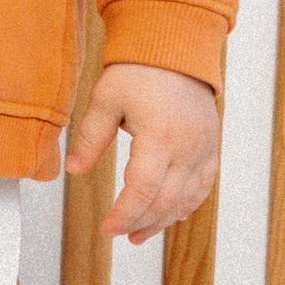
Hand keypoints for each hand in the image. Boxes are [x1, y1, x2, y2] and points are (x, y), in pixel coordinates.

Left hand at [65, 62, 220, 240]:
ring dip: (163, 220)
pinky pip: (203, 186)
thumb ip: (90, 137)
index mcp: (161, 137)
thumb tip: (73, 170)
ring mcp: (204, 149)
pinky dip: (187, 204)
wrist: (176, 49)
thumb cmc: (139, 70)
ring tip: (139, 235)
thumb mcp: (106, 99)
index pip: (143, 191)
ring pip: (186, 199)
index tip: (106, 230)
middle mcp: (189, 148)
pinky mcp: (211, 147)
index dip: (124, 215)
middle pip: (166, 201)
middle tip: (118, 235)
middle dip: (140, 223)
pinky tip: (171, 215)